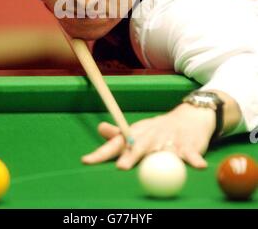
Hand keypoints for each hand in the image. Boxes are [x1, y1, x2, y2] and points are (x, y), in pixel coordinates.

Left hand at [82, 103, 215, 169]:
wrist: (189, 117)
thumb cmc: (158, 129)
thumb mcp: (138, 130)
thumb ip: (119, 135)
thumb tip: (100, 129)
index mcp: (136, 134)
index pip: (116, 143)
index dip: (101, 153)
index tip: (86, 161)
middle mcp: (151, 136)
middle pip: (138, 146)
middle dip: (130, 156)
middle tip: (122, 167)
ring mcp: (170, 140)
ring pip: (163, 150)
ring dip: (160, 157)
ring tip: (156, 166)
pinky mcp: (188, 145)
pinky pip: (190, 154)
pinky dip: (193, 160)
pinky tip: (197, 166)